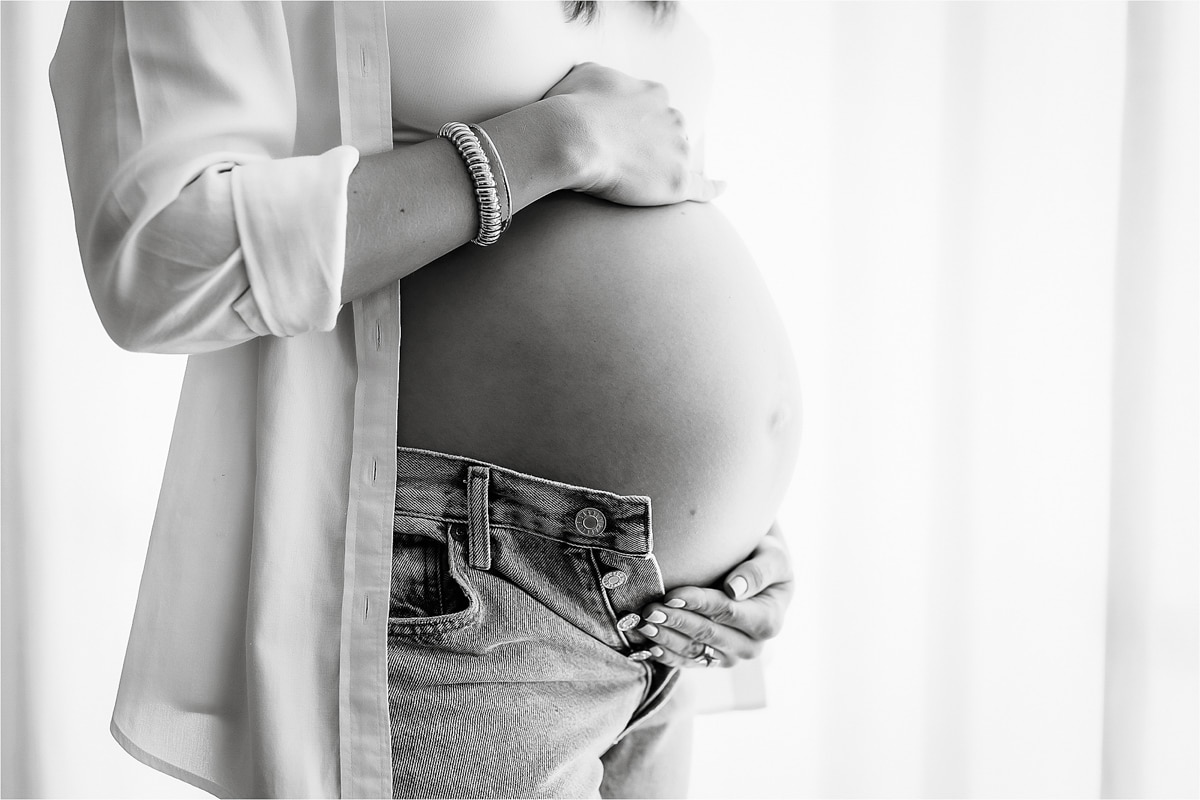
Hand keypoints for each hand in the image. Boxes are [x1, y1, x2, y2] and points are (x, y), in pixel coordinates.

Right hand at [542, 62, 723, 205]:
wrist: (574, 138)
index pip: (655, 111)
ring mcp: (677, 150)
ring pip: (677, 160)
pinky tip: (722, 187)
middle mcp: (673, 118)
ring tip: (633, 180)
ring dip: (661, 168)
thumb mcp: (586, 73)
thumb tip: (602, 84)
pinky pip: (703, 186)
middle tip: (622, 159)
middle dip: (651, 146)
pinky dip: (713, 187)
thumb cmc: (573, 106)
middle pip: (669, 136)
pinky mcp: (676, 181)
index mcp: (655, 94)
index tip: (620, 135)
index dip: (637, 125)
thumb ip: (605, 78)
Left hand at [627, 522, 794, 667]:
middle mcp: (752, 646)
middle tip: (649, 610)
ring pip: (694, 651)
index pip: (728, 612)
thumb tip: (734, 589)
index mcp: (768, 621)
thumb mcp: (773, 557)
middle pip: (708, 634)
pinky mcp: (713, 660)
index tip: (672, 595)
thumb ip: (758, 571)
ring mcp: (731, 656)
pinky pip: (688, 661)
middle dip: (676, 622)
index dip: (699, 604)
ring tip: (644, 624)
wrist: (759, 575)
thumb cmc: (765, 559)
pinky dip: (667, 654)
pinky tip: (649, 646)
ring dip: (667, 639)